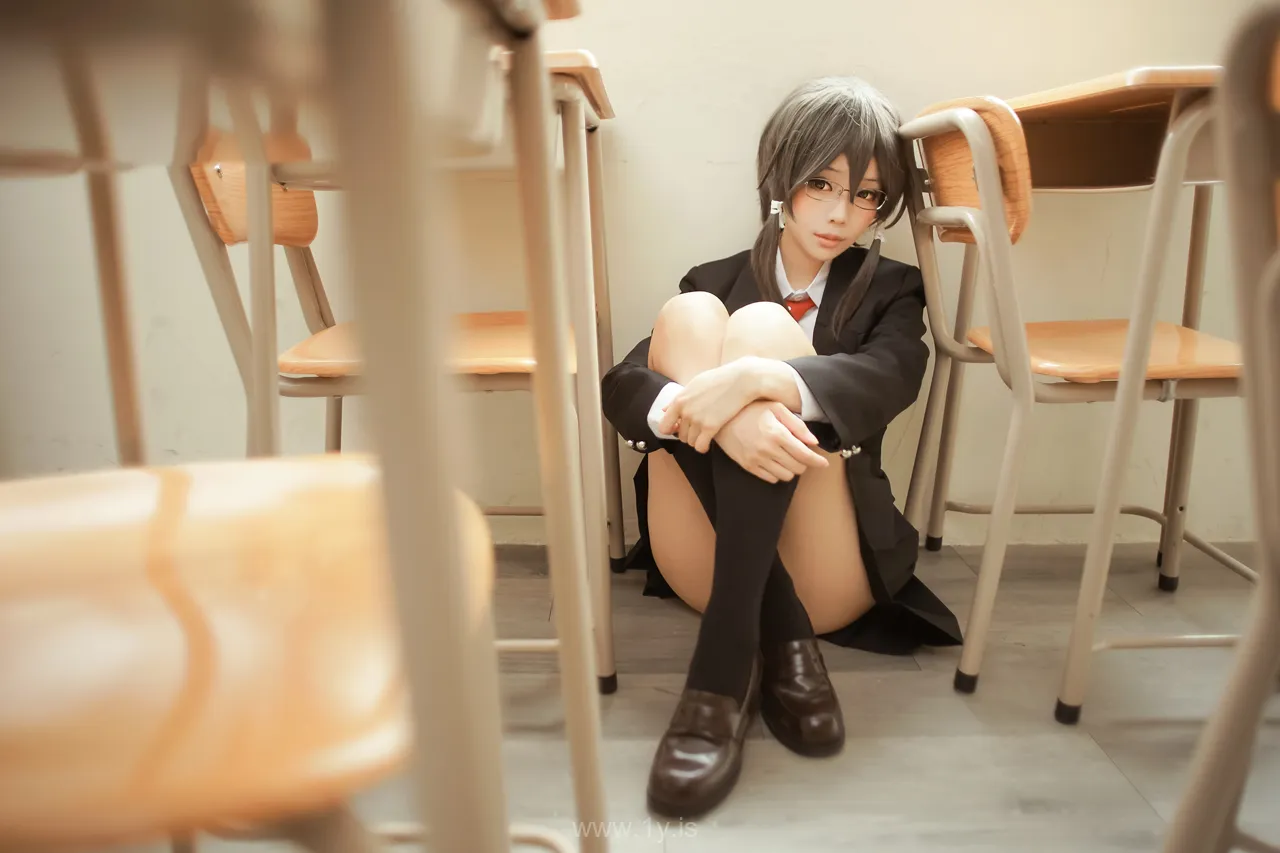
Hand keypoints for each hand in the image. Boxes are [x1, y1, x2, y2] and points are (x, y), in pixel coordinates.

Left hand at [657, 362, 757, 452]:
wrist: (740, 380)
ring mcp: (697, 420)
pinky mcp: (711, 427)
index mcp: (679, 401)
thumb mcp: (694, 385)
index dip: (671, 430)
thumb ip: (678, 399)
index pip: (664, 426)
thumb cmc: (718, 380)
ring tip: (705, 433)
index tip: (678, 429)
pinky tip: (709, 442)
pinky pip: (700, 446)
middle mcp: (685, 412)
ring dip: (697, 440)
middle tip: (698, 429)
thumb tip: (663, 410)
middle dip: (688, 434)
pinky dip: (703, 447)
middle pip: (680, 435)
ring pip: (690, 442)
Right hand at [715, 401, 829, 482]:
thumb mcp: (776, 408)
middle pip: (797, 468)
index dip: (818, 461)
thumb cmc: (752, 409)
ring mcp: (757, 460)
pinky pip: (771, 478)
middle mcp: (767, 449)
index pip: (805, 455)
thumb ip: (797, 425)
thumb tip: (813, 442)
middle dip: (804, 463)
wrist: (723, 417)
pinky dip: (778, 473)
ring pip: (786, 476)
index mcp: (777, 433)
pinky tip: (776, 461)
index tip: (824, 463)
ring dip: (792, 468)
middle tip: (802, 454)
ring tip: (788, 457)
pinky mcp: (748, 466)